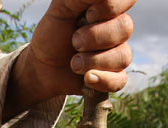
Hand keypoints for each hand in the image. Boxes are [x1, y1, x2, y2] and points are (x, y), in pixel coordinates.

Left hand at [7, 0, 134, 113]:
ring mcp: (117, 54)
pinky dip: (102, 80)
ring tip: (74, 63)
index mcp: (107, 9)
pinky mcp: (113, 77)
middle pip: (125, 28)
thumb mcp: (60, 9)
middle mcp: (116, 29)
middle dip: (95, 37)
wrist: (42, 66)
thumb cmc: (53, 33)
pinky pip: (120, 80)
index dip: (111, 7)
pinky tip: (87, 78)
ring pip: (123, 56)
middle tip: (74, 41)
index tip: (88, 14)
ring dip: (93, 61)